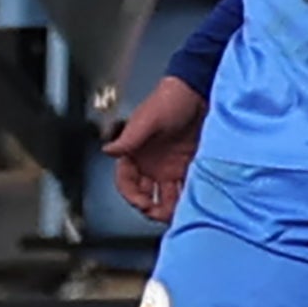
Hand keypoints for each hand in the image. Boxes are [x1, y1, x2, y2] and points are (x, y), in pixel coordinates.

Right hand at [103, 75, 206, 222]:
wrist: (198, 91)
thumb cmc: (170, 99)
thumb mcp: (148, 119)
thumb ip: (129, 138)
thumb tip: (108, 151)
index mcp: (135, 153)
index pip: (127, 182)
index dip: (132, 196)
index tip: (143, 204)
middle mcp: (150, 163)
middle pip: (145, 195)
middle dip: (151, 208)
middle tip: (160, 215)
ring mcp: (169, 167)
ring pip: (165, 196)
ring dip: (169, 208)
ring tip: (179, 214)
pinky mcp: (188, 166)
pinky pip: (185, 189)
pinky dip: (187, 198)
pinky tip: (193, 203)